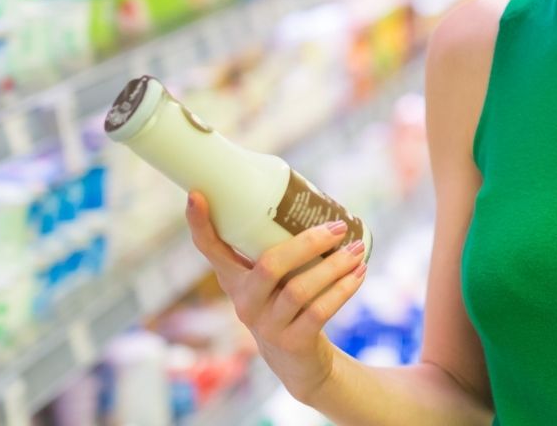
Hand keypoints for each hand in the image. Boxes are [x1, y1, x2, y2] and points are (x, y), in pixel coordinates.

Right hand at [184, 191, 368, 402]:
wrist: (297, 361)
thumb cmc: (286, 303)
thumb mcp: (272, 280)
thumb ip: (279, 248)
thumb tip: (312, 198)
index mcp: (233, 279)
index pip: (209, 249)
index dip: (200, 224)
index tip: (197, 194)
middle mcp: (243, 302)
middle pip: (269, 266)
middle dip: (307, 243)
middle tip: (337, 227)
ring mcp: (266, 326)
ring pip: (299, 289)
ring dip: (334, 267)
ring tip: (357, 250)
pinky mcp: (291, 343)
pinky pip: (319, 311)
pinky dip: (343, 290)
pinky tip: (359, 274)